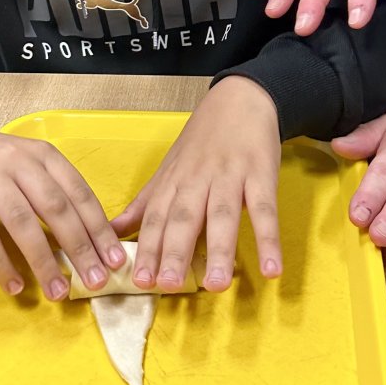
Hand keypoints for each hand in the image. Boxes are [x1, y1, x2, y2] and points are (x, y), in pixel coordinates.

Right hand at [0, 116, 126, 298]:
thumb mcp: (29, 163)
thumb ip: (55, 191)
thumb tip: (90, 238)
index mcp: (44, 155)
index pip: (79, 194)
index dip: (99, 228)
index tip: (115, 259)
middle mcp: (20, 162)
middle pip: (56, 209)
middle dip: (80, 248)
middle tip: (97, 280)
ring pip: (22, 223)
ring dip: (43, 261)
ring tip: (59, 292)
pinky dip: (1, 263)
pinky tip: (15, 286)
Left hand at [111, 77, 282, 291]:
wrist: (241, 99)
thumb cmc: (203, 140)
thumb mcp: (169, 168)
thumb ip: (145, 204)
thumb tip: (113, 233)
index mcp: (174, 182)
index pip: (156, 218)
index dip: (148, 248)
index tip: (139, 280)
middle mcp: (198, 180)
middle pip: (184, 218)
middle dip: (175, 251)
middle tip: (167, 285)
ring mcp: (231, 176)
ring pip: (223, 215)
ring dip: (219, 250)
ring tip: (216, 285)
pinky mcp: (261, 174)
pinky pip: (265, 210)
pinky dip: (269, 240)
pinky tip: (272, 269)